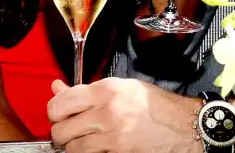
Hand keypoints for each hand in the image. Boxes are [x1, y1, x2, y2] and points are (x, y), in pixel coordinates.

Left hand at [48, 77, 200, 152]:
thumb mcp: (121, 87)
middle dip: (61, 130)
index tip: (57, 112)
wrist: (181, 126)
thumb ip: (87, 90)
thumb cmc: (154, 105)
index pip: (61, 103)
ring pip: (71, 148)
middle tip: (68, 128)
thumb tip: (58, 88)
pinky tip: (95, 146)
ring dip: (72, 145)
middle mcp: (106, 113)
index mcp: (106, 91)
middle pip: (61, 129)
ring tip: (82, 138)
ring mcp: (111, 137)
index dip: (54, 110)